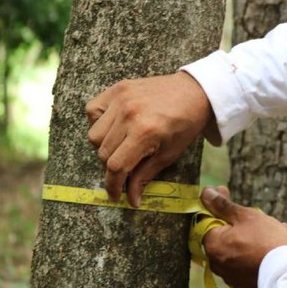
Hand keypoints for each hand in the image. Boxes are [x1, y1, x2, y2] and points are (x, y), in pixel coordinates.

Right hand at [86, 72, 215, 206]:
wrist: (194, 91)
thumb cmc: (185, 124)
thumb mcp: (170, 154)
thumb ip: (146, 175)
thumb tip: (131, 199)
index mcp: (145, 132)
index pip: (116, 166)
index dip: (113, 185)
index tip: (114, 195)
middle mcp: (128, 114)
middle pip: (103, 152)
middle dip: (112, 168)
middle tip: (124, 169)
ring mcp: (120, 99)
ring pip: (94, 134)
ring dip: (104, 146)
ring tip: (121, 145)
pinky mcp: (117, 88)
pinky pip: (92, 111)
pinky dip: (98, 122)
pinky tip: (113, 127)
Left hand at [201, 186, 286, 287]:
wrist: (286, 273)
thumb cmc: (265, 239)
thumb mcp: (245, 216)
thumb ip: (222, 205)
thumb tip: (205, 192)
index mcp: (212, 244)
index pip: (206, 220)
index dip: (217, 206)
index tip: (226, 193)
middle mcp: (216, 263)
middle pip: (223, 236)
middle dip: (238, 223)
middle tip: (257, 215)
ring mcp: (229, 276)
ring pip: (236, 249)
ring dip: (250, 238)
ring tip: (272, 229)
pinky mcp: (243, 284)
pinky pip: (245, 263)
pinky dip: (254, 253)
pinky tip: (271, 246)